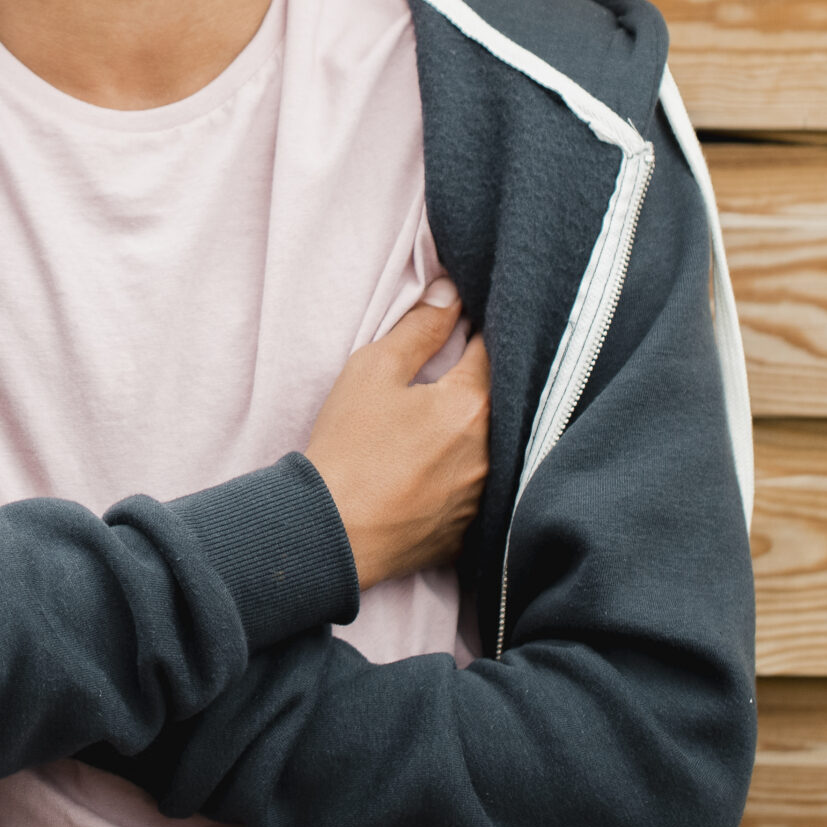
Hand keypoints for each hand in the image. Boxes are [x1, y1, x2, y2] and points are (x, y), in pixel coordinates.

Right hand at [302, 280, 491, 589]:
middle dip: (477, 382)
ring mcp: (483, 495)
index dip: (476, 331)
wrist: (329, 534)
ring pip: (492, 445)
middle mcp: (490, 450)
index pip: (492, 349)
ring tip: (436, 424)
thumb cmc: (347, 448)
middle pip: (497, 399)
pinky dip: (463, 472)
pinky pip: (479, 489)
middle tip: (447, 373)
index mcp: (470, 404)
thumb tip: (450, 293)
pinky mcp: (469, 529)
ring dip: (473, 429)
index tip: (461, 324)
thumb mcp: (372, 370)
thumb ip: (419, 328)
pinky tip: (432, 469)